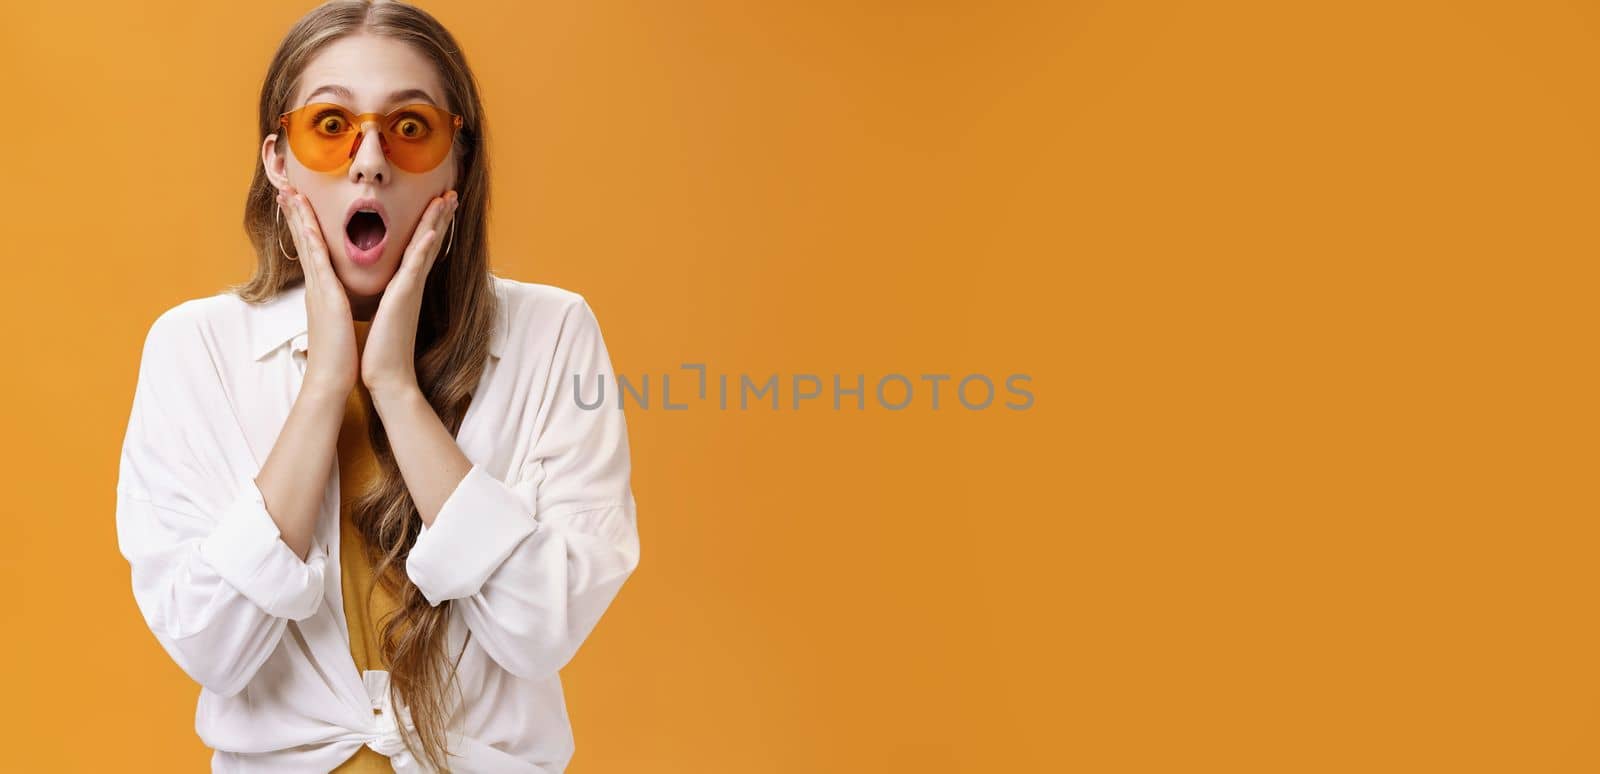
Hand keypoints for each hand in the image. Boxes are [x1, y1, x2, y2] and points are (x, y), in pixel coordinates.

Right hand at [278, 186, 357, 397]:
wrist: (331, 380)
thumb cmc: (340, 355)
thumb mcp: (340, 322)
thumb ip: (337, 307)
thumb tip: (338, 301)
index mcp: (322, 291)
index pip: (312, 251)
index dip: (304, 226)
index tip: (299, 203)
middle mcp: (316, 285)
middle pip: (303, 240)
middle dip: (294, 213)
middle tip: (285, 186)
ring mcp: (317, 289)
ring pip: (306, 244)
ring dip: (297, 216)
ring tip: (288, 191)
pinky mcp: (324, 295)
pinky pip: (316, 259)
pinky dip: (309, 237)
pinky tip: (304, 219)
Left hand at [362, 189, 457, 400]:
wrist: (387, 376)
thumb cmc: (382, 350)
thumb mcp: (384, 315)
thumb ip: (390, 299)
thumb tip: (389, 292)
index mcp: (405, 286)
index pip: (419, 248)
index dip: (429, 225)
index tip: (437, 204)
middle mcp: (412, 284)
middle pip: (430, 241)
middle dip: (440, 216)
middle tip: (451, 193)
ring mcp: (410, 289)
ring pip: (427, 247)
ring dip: (437, 222)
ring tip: (447, 199)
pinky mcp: (404, 298)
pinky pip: (415, 268)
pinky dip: (424, 249)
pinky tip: (430, 232)